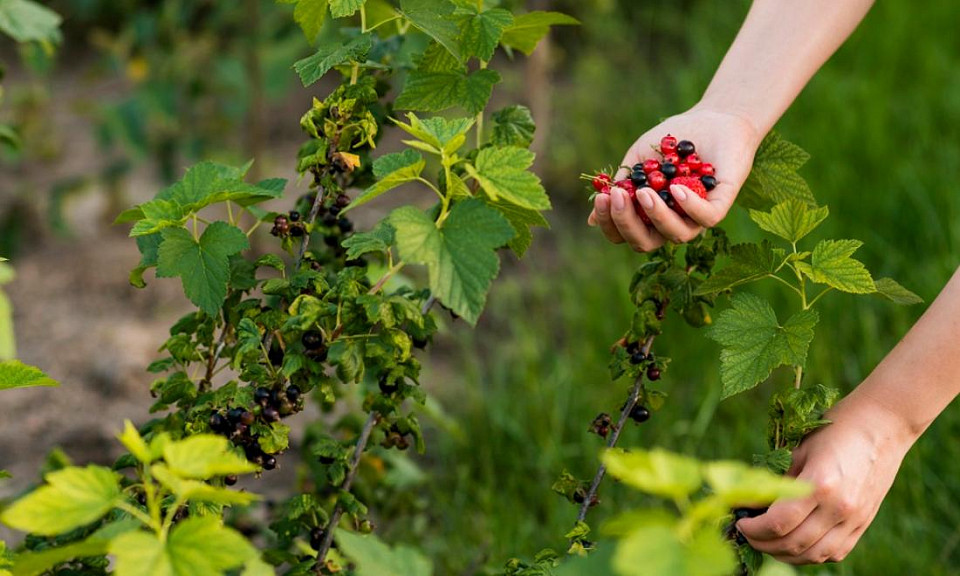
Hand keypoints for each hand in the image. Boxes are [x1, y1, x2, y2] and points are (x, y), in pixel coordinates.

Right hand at [588, 106, 760, 250]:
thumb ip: (620, 187)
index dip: (610, 224)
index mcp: (649, 217)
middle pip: (645, 243)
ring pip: (676, 235)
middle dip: (627, 224)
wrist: (710, 119)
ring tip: (645, 191)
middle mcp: (672, 222)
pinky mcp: (721, 204)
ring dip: (656, 215)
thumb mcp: (638, 162)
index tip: (602, 199)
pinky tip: (675, 188)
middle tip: (618, 197)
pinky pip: (706, 218)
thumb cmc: (670, 142)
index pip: (625, 234)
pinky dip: (689, 206)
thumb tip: (591, 219)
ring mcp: (697, 217)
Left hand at [737, 392, 917, 563]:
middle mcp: (839, 508)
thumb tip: (750, 504)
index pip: (778, 523)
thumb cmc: (835, 430)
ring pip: (814, 555)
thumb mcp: (799, 451)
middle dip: (762, 544)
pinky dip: (810, 554)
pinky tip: (795, 543)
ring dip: (785, 554)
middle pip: (793, 544)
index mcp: (820, 485)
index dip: (752, 529)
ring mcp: (855, 519)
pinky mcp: (863, 524)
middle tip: (747, 534)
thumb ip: (778, 482)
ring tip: (766, 542)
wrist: (882, 425)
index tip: (739, 522)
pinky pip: (834, 552)